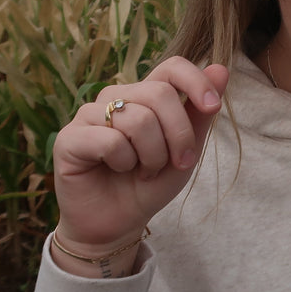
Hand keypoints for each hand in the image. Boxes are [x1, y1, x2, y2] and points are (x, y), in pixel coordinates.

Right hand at [51, 58, 228, 263]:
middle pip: (160, 93)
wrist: (116, 225)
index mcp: (144, 95)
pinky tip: (115, 170)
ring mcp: (89, 114)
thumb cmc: (149, 185)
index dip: (195, 81)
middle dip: (178, 135)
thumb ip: (200, 113)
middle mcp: (116, 97)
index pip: (172, 66)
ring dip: (152, 156)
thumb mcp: (185, 151)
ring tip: (142, 170)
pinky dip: (124, 163)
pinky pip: (111, 141)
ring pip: (138, 119)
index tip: (213, 107)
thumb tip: (221, 68)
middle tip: (174, 163)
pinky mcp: (69, 137)